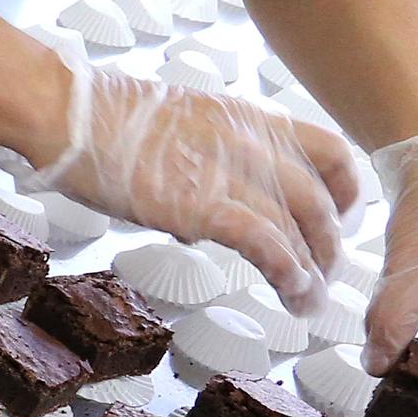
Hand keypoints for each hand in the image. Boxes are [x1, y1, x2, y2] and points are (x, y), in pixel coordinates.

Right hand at [34, 63, 364, 309]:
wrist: (70, 113)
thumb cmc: (105, 118)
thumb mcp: (181, 123)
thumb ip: (210, 160)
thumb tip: (207, 213)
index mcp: (249, 118)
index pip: (331, 152)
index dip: (346, 192)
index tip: (341, 218)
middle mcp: (251, 143)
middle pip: (320, 201)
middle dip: (329, 246)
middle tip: (323, 275)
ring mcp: (229, 174)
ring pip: (300, 228)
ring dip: (312, 272)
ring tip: (308, 303)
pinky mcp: (202, 206)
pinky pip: (266, 244)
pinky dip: (286, 273)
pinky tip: (291, 294)